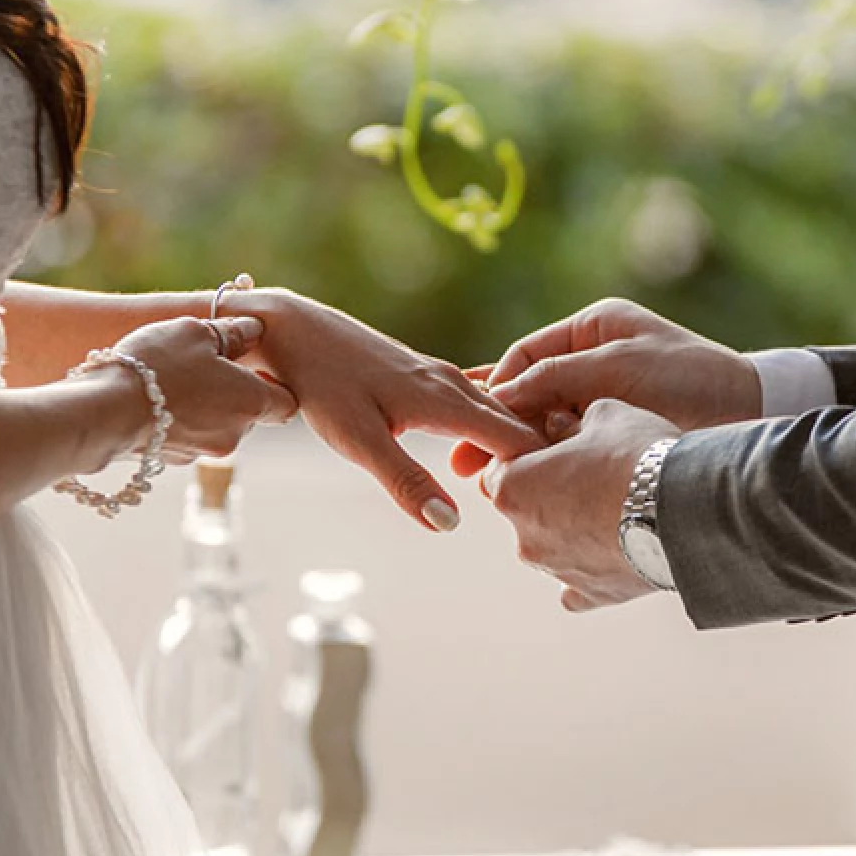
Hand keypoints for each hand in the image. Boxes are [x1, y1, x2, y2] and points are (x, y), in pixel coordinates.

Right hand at [92, 315, 297, 467]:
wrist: (105, 411)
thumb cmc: (156, 366)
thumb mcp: (196, 332)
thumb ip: (232, 332)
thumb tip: (254, 330)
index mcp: (251, 402)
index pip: (286, 402)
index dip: (274, 383)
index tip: (254, 365)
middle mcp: (235, 434)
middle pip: (248, 413)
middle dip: (232, 391)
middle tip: (202, 364)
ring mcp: (203, 451)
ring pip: (216, 424)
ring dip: (203, 405)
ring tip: (170, 378)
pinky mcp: (174, 459)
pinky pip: (187, 435)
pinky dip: (178, 419)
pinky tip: (153, 399)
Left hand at [235, 290, 544, 530]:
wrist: (292, 331)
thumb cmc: (321, 385)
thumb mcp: (358, 442)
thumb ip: (406, 482)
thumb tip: (450, 524)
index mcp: (446, 400)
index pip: (517, 440)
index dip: (538, 471)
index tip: (554, 504)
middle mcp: (454, 384)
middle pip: (517, 424)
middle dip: (540, 458)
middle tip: (562, 501)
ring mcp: (442, 376)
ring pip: (499, 413)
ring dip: (520, 444)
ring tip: (539, 483)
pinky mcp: (428, 376)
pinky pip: (479, 405)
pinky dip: (495, 430)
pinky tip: (494, 452)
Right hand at [452, 298, 757, 477]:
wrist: (751, 410)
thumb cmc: (691, 379)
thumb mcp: (618, 370)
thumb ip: (557, 376)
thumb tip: (499, 396)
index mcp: (591, 329)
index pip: (524, 357)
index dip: (496, 390)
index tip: (472, 423)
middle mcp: (592, 358)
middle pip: (529, 392)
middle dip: (497, 426)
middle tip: (463, 463)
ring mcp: (603, 394)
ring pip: (546, 422)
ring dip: (520, 449)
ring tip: (488, 480)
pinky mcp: (616, 428)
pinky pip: (570, 443)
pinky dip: (549, 462)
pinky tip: (529, 487)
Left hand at [482, 398, 682, 612]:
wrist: (688, 509)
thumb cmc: (638, 454)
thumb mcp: (605, 414)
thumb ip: (572, 422)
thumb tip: (561, 427)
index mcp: (513, 489)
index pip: (501, 468)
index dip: (530, 454)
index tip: (558, 446)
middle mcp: (524, 537)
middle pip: (526, 509)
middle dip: (550, 493)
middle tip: (593, 474)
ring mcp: (556, 571)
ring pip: (552, 547)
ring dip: (572, 530)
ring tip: (617, 510)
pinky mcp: (591, 595)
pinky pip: (578, 587)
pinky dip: (590, 570)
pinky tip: (611, 554)